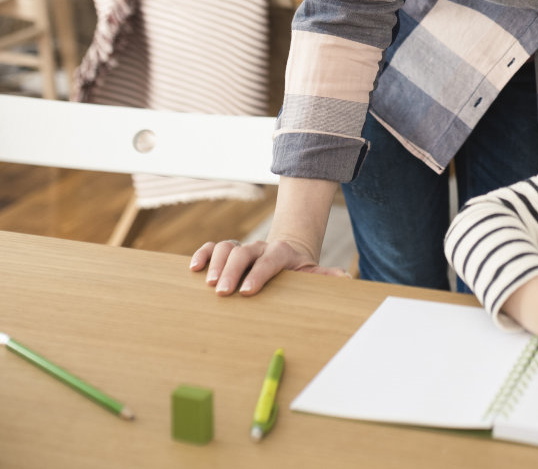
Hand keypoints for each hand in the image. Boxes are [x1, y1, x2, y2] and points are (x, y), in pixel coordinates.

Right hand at [189, 237, 347, 295]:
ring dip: (216, 263)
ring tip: (207, 284)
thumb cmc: (297, 271)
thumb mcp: (312, 273)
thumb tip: (344, 279)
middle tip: (221, 292)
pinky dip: (203, 254)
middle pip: (244, 252)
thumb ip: (324, 277)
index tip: (247, 292)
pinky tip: (193, 269)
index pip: (270, 260)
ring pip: (227, 246)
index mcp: (282, 253)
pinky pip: (213, 247)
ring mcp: (243, 247)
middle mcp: (260, 247)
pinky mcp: (228, 251)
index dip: (259, 274)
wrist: (288, 252)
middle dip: (232, 271)